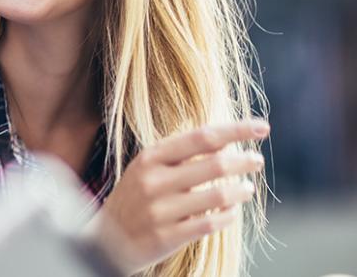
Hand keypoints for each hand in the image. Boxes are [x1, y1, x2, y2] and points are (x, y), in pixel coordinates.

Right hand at [90, 119, 267, 274]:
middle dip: (244, 160)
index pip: (202, 137)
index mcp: (149, 157)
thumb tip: (226, 141)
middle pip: (215, 164)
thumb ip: (180, 155)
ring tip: (247, 188)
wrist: (105, 240)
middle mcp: (153, 181)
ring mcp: (160, 210)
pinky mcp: (167, 236)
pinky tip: (232, 211)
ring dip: (241, 191)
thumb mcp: (147, 168)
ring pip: (218, 195)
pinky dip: (229, 215)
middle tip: (257, 160)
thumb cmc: (135, 198)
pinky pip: (211, 222)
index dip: (236, 130)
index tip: (261, 127)